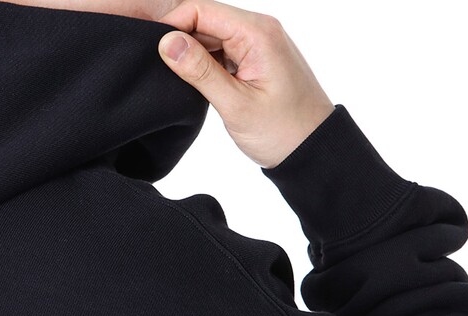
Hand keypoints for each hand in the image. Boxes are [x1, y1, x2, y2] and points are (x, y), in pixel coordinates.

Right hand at [157, 0, 334, 168]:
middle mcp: (259, 30)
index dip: (173, 26)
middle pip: (205, 20)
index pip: (202, 10)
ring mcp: (257, 45)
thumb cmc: (282, 131)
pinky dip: (204, 64)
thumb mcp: (235, 104)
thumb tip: (167, 43)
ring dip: (191, 54)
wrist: (313, 150)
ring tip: (177, 80)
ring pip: (211, 37)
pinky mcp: (254, 60)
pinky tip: (195, 83)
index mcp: (258, 33)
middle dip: (179, 41)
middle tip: (159, 70)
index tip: (153, 52)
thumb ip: (199, 71)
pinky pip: (221, 51)